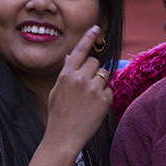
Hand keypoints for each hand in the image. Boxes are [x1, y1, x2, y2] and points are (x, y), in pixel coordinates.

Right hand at [41, 26, 111, 157]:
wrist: (63, 138)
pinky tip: (94, 107)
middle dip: (93, 71)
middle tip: (86, 86)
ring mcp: (93, 89)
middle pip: (94, 62)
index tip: (96, 28)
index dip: (88, 37)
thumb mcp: (56, 91)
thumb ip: (66, 73)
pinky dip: (104, 97)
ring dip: (99, 83)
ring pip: (104, 74)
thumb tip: (72, 57)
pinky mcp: (104, 100)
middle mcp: (80, 78)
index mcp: (66, 75)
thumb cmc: (58, 115)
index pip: (80, 50)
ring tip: (89, 99)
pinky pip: (109, 89)